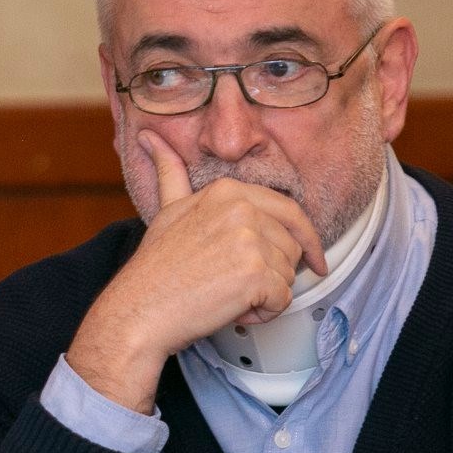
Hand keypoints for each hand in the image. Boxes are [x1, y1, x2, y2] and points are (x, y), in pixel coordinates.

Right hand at [67, 133, 326, 410]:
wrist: (138, 309)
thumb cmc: (154, 269)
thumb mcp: (167, 209)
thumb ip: (171, 173)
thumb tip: (150, 138)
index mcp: (228, 191)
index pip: (289, 211)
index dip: (305, 238)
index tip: (314, 258)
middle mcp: (242, 209)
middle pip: (292, 246)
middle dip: (274, 272)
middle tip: (240, 285)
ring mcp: (250, 240)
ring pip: (289, 275)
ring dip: (266, 295)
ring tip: (229, 295)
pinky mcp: (255, 274)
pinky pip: (283, 300)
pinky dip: (263, 314)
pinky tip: (233, 308)